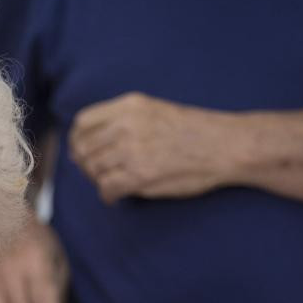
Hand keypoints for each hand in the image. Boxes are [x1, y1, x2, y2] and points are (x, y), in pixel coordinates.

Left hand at [69, 92, 240, 203]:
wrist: (225, 145)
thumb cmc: (193, 131)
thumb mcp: (154, 110)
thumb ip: (122, 120)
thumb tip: (89, 143)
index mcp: (130, 106)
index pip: (82, 123)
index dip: (77, 141)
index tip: (82, 152)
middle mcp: (127, 125)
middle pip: (84, 149)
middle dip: (86, 165)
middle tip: (98, 174)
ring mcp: (132, 150)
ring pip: (94, 170)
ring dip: (99, 180)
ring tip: (113, 183)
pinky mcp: (140, 175)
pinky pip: (107, 188)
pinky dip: (109, 195)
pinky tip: (118, 196)